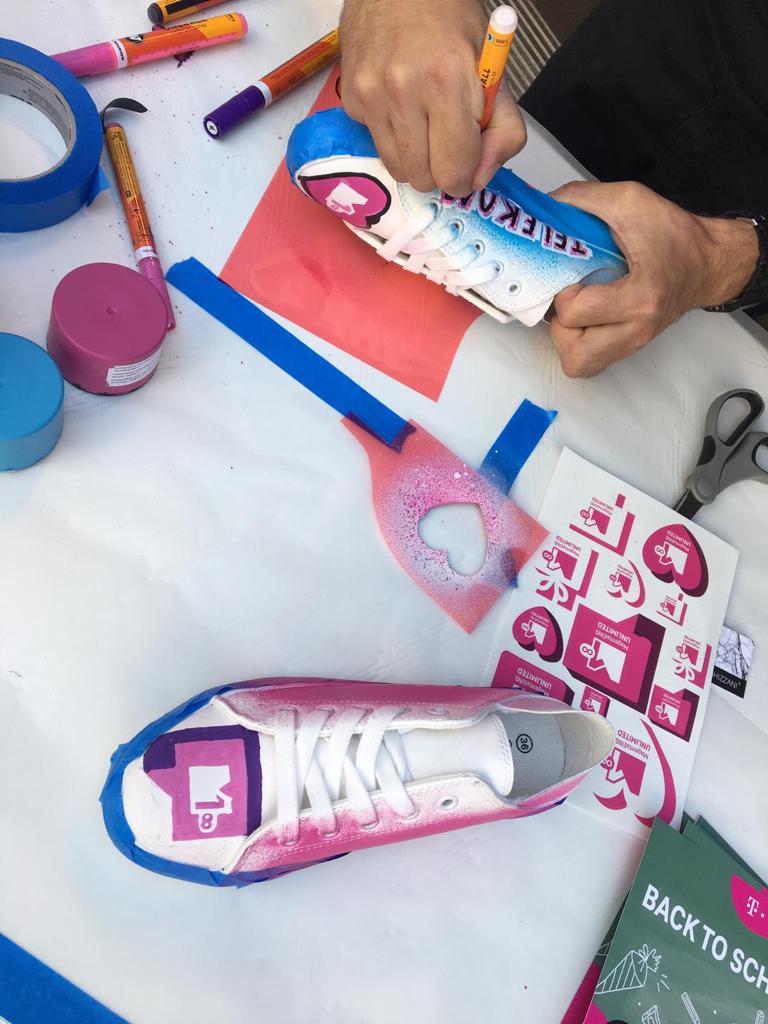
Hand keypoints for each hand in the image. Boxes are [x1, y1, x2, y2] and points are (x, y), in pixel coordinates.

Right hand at [339, 0, 525, 195]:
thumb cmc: (450, 21)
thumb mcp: (493, 71)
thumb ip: (503, 130)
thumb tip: (480, 177)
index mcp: (447, 82)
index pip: (454, 170)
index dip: (467, 175)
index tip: (469, 162)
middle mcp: (403, 92)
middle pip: (423, 179)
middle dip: (440, 170)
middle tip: (448, 143)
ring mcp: (371, 96)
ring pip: (397, 169)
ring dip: (416, 158)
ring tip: (425, 124)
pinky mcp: (351, 99)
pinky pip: (376, 144)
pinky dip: (392, 135)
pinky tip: (401, 104)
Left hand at [548, 181, 759, 376]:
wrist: (709, 262)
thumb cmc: (675, 234)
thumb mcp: (630, 200)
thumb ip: (582, 198)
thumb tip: (546, 205)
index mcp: (640, 297)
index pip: (574, 313)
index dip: (564, 293)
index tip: (578, 275)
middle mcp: (637, 329)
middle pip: (574, 356)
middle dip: (562, 328)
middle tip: (571, 301)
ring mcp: (634, 343)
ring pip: (579, 365)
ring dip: (567, 340)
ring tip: (576, 312)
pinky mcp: (631, 347)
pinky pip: (591, 362)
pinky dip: (579, 344)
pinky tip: (586, 319)